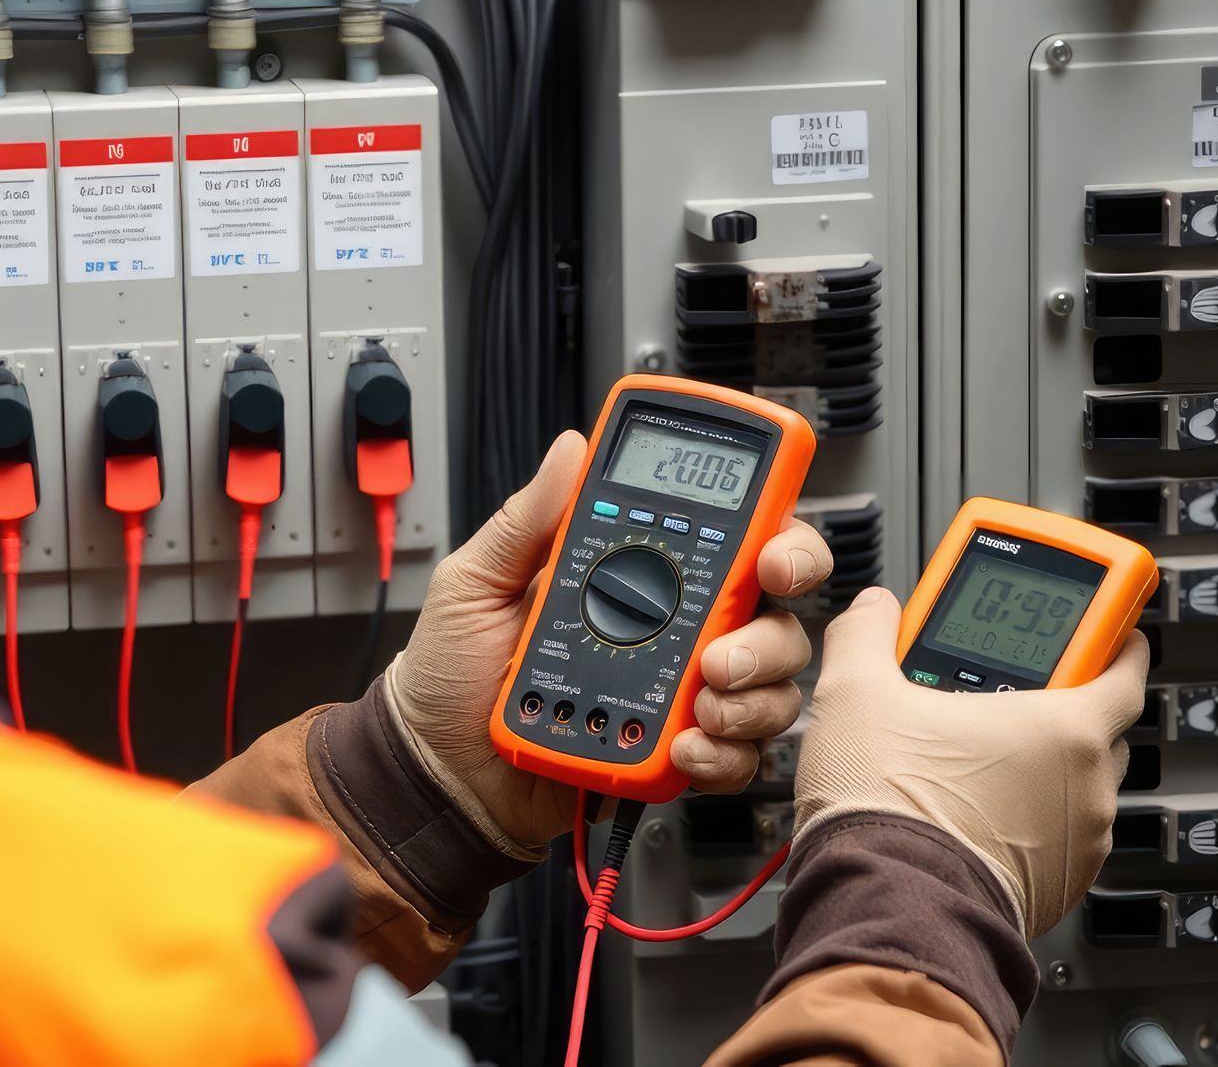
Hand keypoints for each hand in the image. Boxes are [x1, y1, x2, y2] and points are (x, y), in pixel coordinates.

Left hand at [385, 431, 833, 851]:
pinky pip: (736, 754)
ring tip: (699, 705)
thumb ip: (525, 520)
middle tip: (721, 655)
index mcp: (636, 575)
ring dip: (750, 698)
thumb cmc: (452, 671)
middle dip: (768, 635)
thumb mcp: (475, 582)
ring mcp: (679, 694)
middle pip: (774, 616)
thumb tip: (570, 451)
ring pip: (769, 687)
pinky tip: (684, 745)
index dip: (778, 541)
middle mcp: (674, 630)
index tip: (770, 556)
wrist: (439, 767)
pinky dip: (724, 753)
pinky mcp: (673, 752)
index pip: (734, 542)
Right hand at [794, 587, 1148, 937]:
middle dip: (1055, 702)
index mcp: (1065, 727)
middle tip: (1003, 690)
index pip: (1125, 666)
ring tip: (972, 755)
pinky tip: (969, 809)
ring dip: (1037, 766)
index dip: (1112, 638)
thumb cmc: (889, 809)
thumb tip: (875, 610)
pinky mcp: (1057, 889)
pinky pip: (1054, 836)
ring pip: (1074, 784)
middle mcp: (1089, 786)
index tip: (1098, 626)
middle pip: (1098, 725)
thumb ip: (868, 634)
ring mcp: (1078, 844)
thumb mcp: (856, 691)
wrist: (886, 906)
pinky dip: (1025, 818)